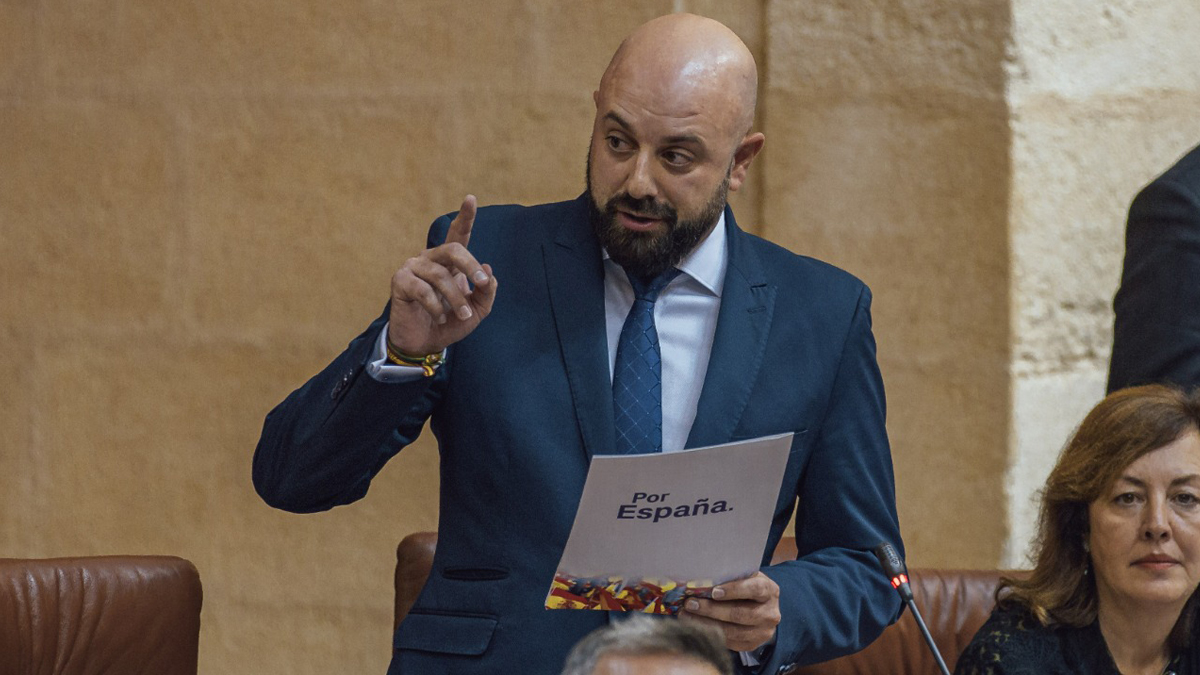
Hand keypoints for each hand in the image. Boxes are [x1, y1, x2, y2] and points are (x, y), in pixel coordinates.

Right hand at [388, 195, 497, 355]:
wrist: (424, 344)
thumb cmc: (449, 323)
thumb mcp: (476, 311)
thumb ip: (486, 292)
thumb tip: (488, 269)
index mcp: (449, 262)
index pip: (458, 234)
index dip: (465, 217)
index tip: (471, 198)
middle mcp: (430, 259)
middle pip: (453, 248)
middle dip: (470, 264)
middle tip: (481, 282)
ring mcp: (413, 268)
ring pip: (440, 275)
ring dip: (455, 298)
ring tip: (461, 315)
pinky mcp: (399, 281)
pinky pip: (422, 289)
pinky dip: (435, 306)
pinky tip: (438, 318)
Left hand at [679, 572, 780, 651]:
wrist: (763, 609)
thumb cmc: (748, 587)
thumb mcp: (746, 577)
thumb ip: (730, 577)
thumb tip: (700, 579)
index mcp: (769, 591)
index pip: (754, 589)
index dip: (734, 590)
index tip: (713, 591)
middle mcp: (770, 613)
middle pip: (740, 614)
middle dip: (712, 609)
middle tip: (690, 604)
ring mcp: (762, 632)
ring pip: (733, 632)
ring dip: (706, 624)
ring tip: (687, 616)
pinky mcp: (752, 645)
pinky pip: (729, 643)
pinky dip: (710, 634)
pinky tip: (695, 626)